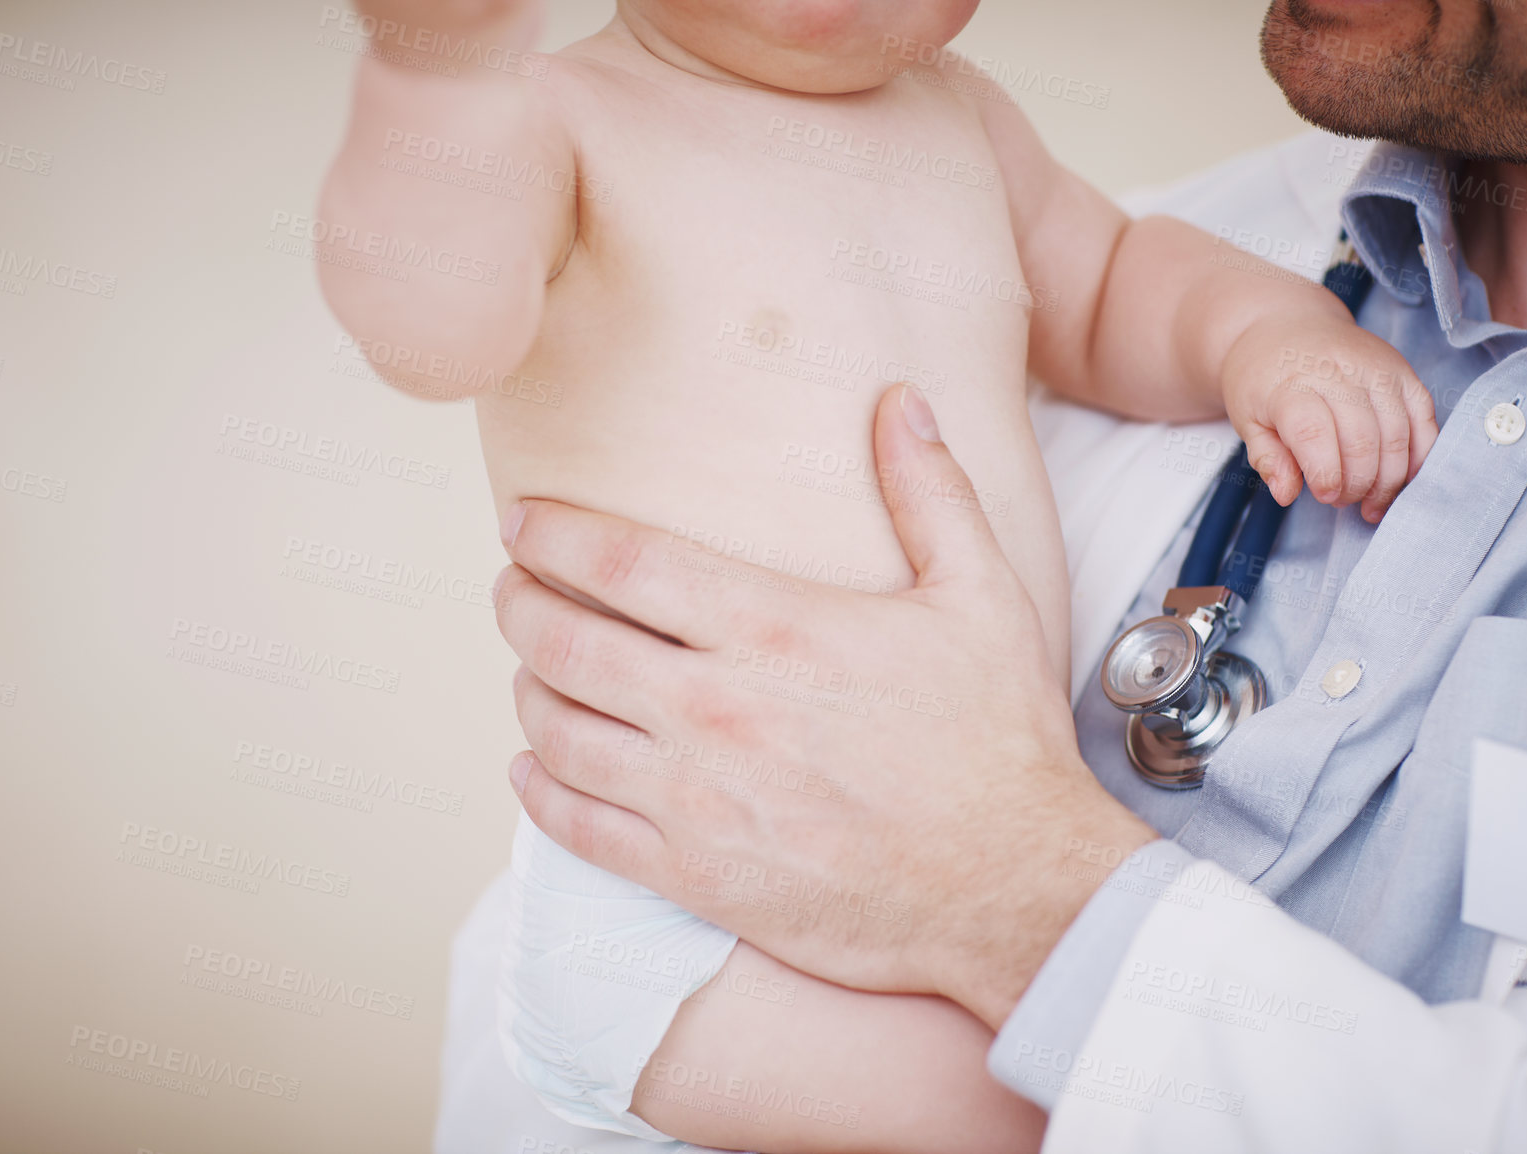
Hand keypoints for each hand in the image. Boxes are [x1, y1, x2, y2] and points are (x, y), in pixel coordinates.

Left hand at [493, 385, 1153, 1028]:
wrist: (1014, 887)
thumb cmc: (996, 741)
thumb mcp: (982, 597)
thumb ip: (931, 493)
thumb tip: (900, 402)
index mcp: (775, 630)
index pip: (621, 564)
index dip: (553, 536)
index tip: (523, 523)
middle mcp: (718, 710)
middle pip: (563, 643)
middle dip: (518, 605)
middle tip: (511, 588)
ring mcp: (699, 800)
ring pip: (556, 733)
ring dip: (526, 692)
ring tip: (530, 670)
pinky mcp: (698, 877)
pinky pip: (577, 829)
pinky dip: (539, 792)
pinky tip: (537, 768)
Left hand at [1222, 311, 1438, 521]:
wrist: (1288, 327)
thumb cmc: (1264, 378)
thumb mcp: (1247, 418)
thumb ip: (1266, 458)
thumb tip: (1286, 494)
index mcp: (1292, 383)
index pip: (1313, 432)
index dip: (1325, 472)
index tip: (1325, 495)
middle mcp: (1338, 371)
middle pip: (1362, 439)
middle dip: (1357, 482)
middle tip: (1341, 500)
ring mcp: (1377, 370)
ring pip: (1398, 434)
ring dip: (1389, 478)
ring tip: (1369, 501)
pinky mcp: (1403, 372)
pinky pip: (1424, 418)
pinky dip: (1418, 455)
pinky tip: (1400, 478)